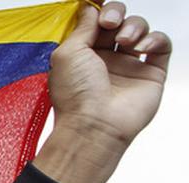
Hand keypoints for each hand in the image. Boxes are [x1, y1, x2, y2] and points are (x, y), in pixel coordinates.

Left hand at [34, 3, 171, 182]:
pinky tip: (142, 47)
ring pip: (139, 29)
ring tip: (125, 40)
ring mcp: (128, 65)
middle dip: (116, 14)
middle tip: (110, 23)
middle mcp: (105, 58)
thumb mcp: (67, 53)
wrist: (95, 126)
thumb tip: (90, 7)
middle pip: (118, 21)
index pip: (94, 22)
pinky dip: (154, 39)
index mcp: (82, 54)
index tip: (99, 2)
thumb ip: (82, 27)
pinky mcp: (150, 73)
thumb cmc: (76, 95)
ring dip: (134, 26)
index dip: (99, 10)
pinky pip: (160, 45)